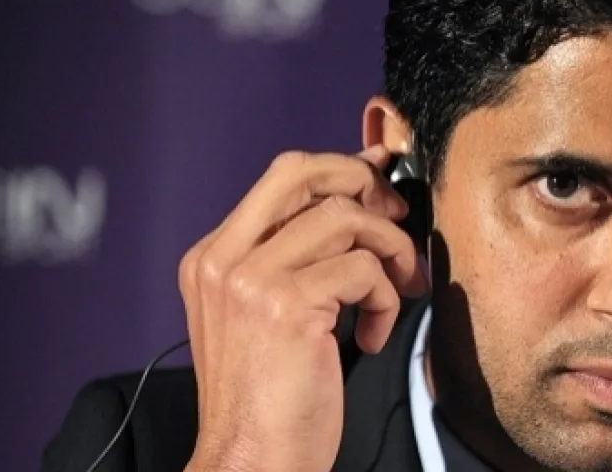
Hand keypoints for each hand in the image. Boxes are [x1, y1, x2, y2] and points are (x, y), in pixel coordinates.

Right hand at [178, 146, 426, 471]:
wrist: (252, 461)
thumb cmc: (270, 400)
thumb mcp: (267, 316)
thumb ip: (297, 260)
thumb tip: (355, 206)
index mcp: (214, 258)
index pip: (283, 177)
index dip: (344, 169)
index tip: (383, 181)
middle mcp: (224, 259)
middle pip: (306, 172)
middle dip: (366, 184)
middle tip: (398, 221)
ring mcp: (251, 279)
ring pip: (346, 219)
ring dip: (390, 253)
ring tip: (394, 294)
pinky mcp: (287, 305)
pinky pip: (364, 270)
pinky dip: (385, 300)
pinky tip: (372, 336)